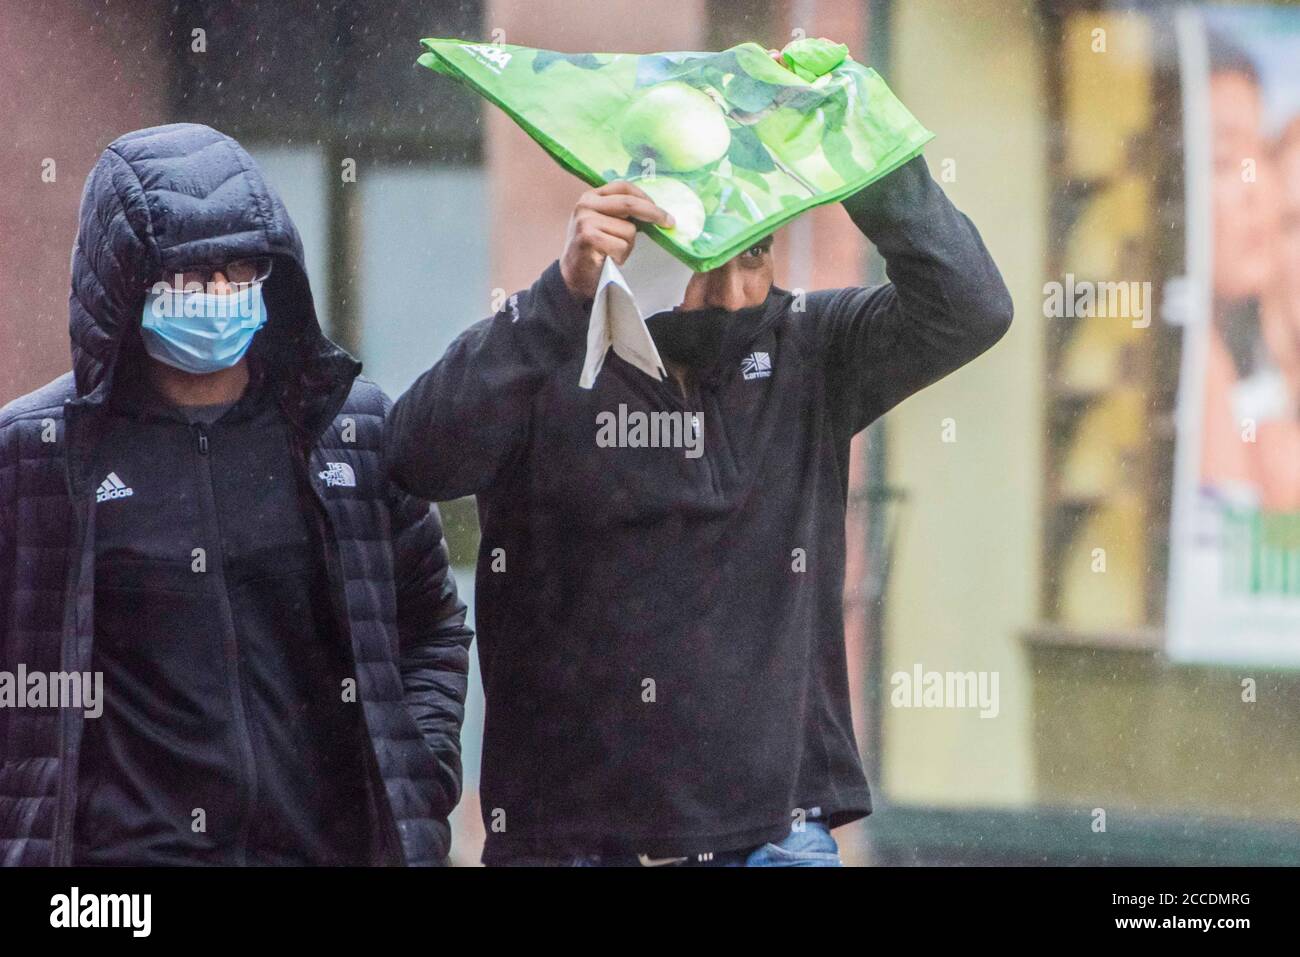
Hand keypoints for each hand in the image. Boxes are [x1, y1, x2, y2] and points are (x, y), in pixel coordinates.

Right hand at [559, 180, 673, 300]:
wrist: (572, 277)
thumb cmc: (593, 251)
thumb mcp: (603, 223)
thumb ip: (620, 212)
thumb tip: (655, 210)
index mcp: (590, 197)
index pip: (623, 187)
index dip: (645, 197)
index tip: (660, 210)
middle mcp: (585, 204)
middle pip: (629, 203)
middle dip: (654, 213)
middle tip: (670, 223)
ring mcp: (585, 220)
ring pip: (629, 230)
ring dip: (628, 246)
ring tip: (613, 252)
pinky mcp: (588, 238)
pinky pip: (622, 246)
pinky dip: (622, 256)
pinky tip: (609, 259)